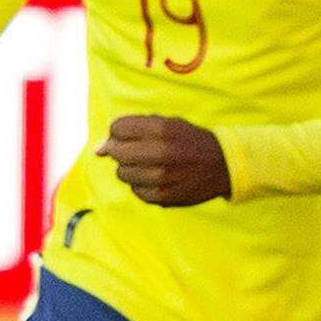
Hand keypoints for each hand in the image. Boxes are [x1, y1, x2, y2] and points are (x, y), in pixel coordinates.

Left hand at [96, 115, 229, 205]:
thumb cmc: (188, 141)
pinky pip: (135, 190)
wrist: (223, 166)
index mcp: (162, 129)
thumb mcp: (167, 124)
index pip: (117, 128)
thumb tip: (97, 149)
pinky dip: (141, 184)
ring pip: (122, 173)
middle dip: (120, 150)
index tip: (129, 135)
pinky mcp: (163, 197)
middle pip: (116, 152)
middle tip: (137, 151)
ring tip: (150, 165)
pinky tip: (157, 178)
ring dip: (130, 168)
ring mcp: (162, 177)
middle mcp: (161, 152)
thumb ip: (132, 129)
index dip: (119, 131)